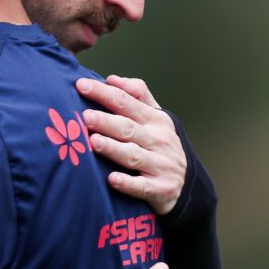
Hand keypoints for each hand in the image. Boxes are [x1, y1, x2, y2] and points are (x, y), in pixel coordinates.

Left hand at [76, 76, 185, 214]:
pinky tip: (112, 179)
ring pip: (133, 155)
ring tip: (94, 142)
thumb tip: (112, 79)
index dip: (103, 93)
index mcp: (154, 119)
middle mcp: (157, 140)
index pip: (126, 102)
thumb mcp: (155, 117)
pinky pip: (142, 186)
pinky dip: (128, 183)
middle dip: (106, 121)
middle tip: (85, 116)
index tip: (80, 85)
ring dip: (113, 148)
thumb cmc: (160, 145)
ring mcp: (160, 165)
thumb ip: (137, 95)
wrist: (188, 183)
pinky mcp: (160, 189)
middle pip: (127, 128)